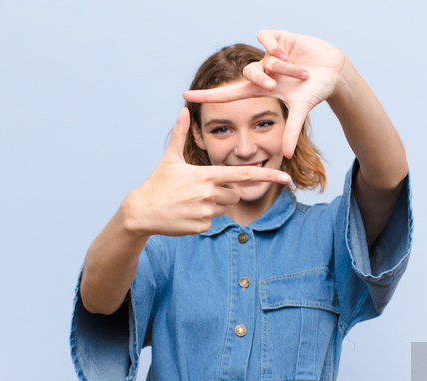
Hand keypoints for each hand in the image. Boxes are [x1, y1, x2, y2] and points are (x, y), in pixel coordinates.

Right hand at [120, 107, 290, 235]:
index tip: (285, 177)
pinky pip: (212, 222)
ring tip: (190, 202)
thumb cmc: (157, 183)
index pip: (243, 175)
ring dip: (213, 206)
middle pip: (234, 195)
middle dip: (223, 193)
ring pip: (224, 209)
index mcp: (206, 175)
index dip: (267, 175)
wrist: (141, 212)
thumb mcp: (169, 158)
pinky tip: (186, 214)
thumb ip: (180, 133)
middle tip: (199, 191)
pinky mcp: (201, 227)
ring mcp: (206, 212)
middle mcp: (209, 194)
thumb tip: (183, 108)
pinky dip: (202, 219)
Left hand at [183, 30, 346, 157]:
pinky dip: (275, 48)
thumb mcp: (302, 110)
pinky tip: (289, 54)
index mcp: (261, 89)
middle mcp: (262, 71)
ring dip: (281, 68)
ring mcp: (269, 54)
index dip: (208, 96)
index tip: (185, 96)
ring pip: (264, 59)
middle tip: (273, 85)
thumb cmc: (316, 91)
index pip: (228, 93)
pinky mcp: (278, 38)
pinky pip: (266, 38)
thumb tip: (288, 156)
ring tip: (299, 73)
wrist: (335, 71)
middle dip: (261, 80)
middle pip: (249, 74)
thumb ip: (293, 131)